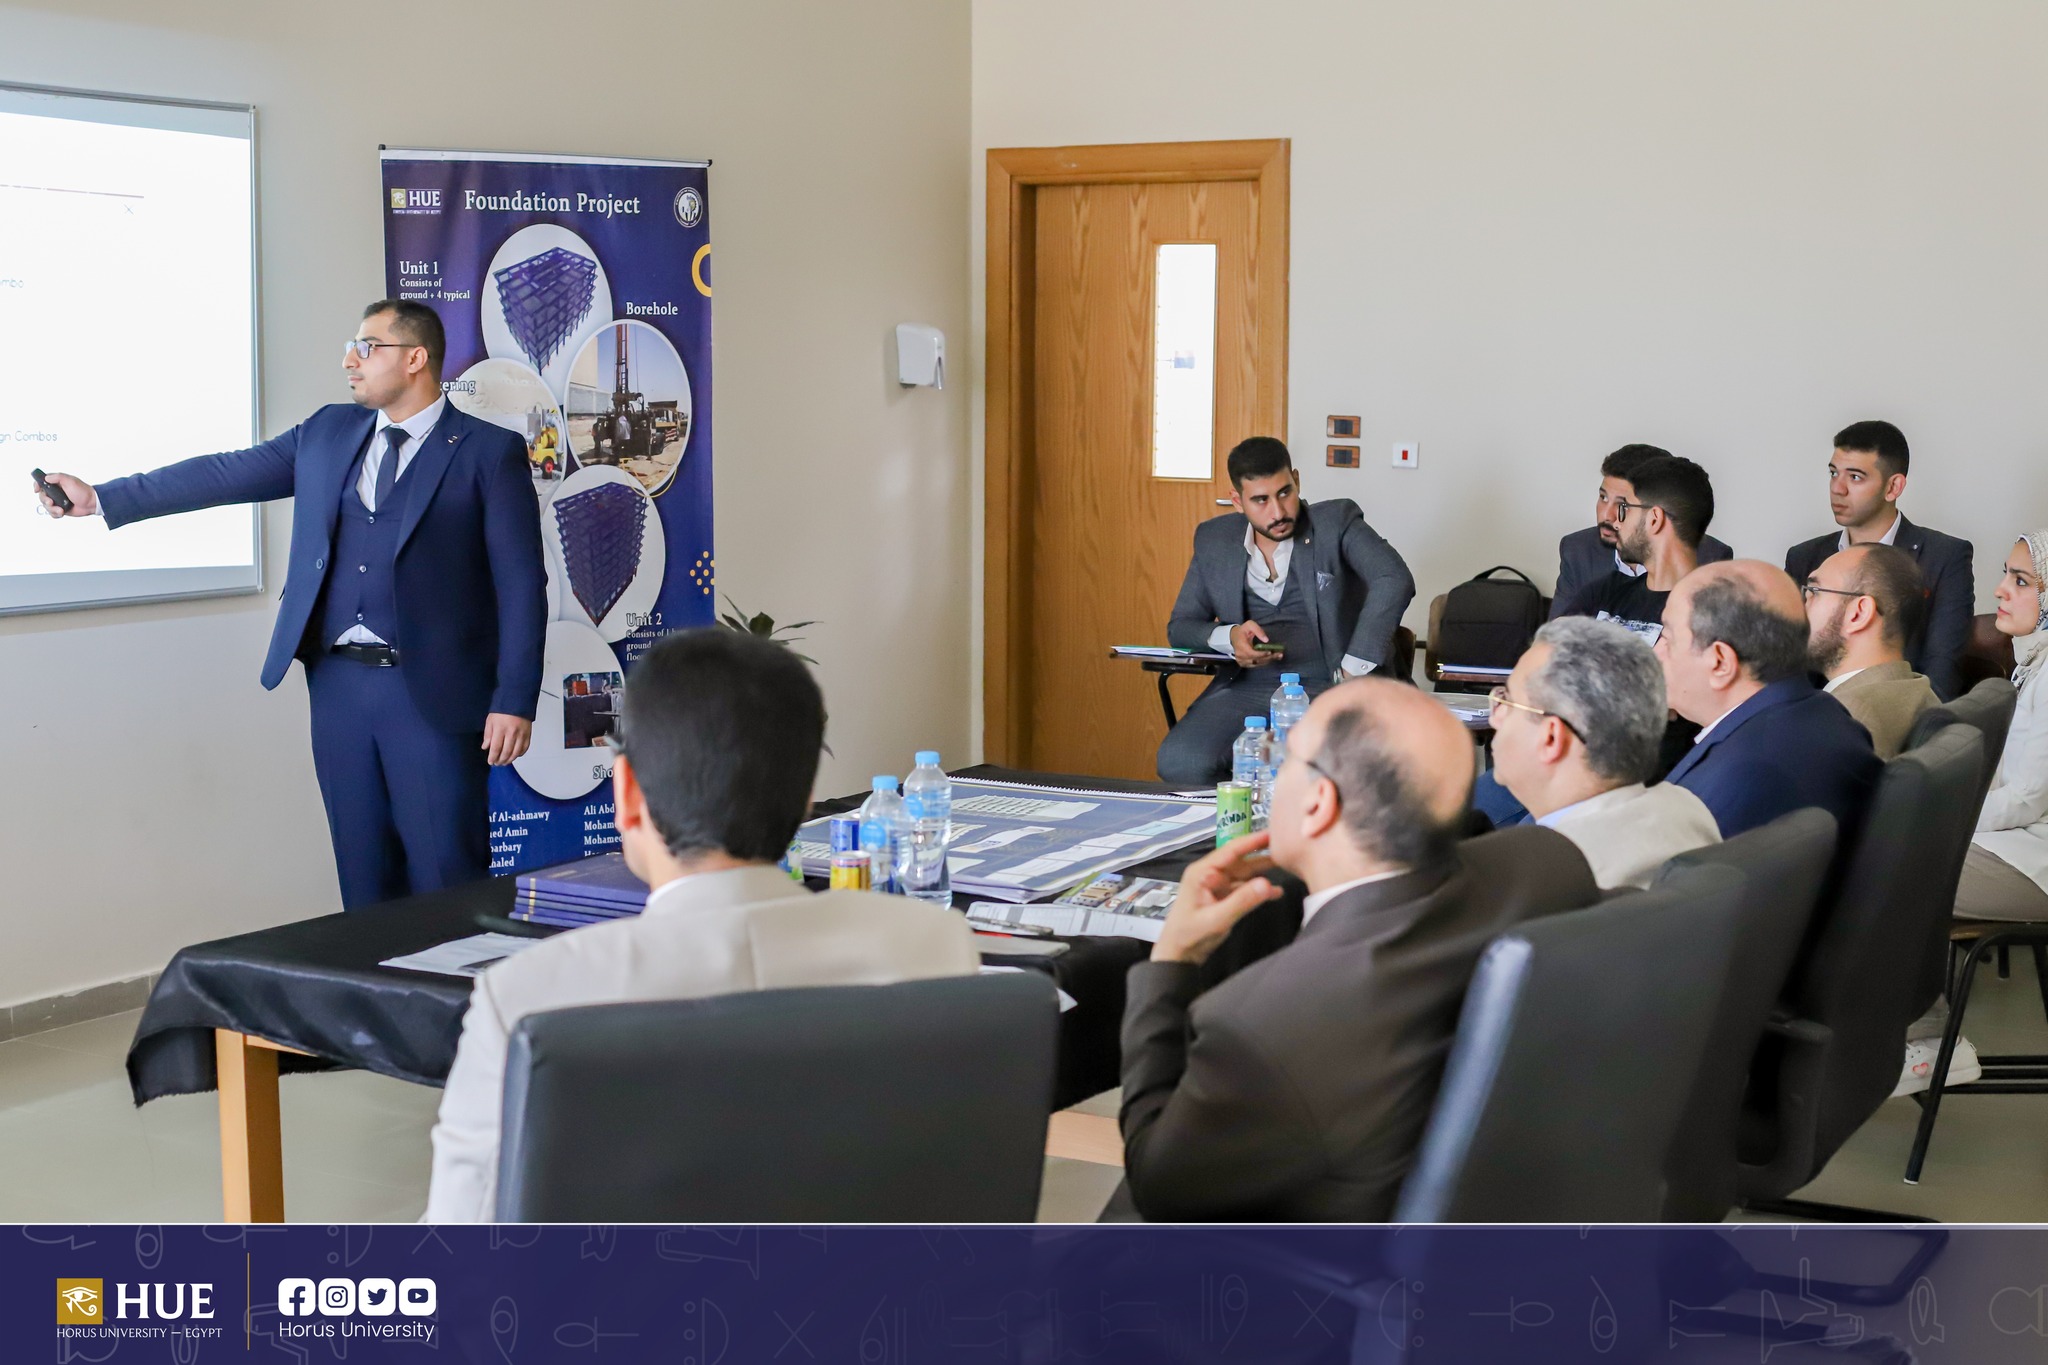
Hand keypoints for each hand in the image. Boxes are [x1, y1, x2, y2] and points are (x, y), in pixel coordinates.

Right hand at [32, 472, 96, 517]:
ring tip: (60, 510)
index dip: (36, 485)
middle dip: (45, 500)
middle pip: (42, 496)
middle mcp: (55, 491)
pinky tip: (61, 513)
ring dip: (51, 509)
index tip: (36, 490)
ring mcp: (57, 500)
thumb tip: (46, 477)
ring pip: (46, 506)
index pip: (41, 482)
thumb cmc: (83, 491)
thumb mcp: (70, 481)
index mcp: (56, 482)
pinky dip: (55, 514)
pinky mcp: (60, 509)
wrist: (92, 504)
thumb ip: (58, 477)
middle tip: (51, 503)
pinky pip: (52, 513)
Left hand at [482, 713, 531, 765]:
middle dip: (500, 760)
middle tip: (497, 763)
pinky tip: (515, 755)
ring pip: (516, 752)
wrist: (517, 702)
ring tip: (505, 762)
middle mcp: (511, 733)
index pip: (496, 748)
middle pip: (506, 752)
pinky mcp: (528, 734)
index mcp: (500, 729)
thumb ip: (488, 734)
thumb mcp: (490, 721)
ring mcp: (521, 734)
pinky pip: (524, 748)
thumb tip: (486, 747)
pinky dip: (519, 754)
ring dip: (510, 760)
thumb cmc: (502, 710)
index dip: (493, 757)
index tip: (490, 761)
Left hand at [1152, 831, 1282, 965]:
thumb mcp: (1217, 919)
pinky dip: (1259, 890)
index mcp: (1202, 872)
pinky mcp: (1223, 898)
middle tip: (1286, 847)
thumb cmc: (1190, 935)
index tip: (1272, 833)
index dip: (1252, 841)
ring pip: (1244, 874)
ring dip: (1263, 872)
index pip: (1230, 850)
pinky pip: (1244, 889)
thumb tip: (1267, 883)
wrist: (1179, 955)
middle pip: (1240, 861)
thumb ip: (1242, 901)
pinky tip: (1276, 893)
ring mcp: (1217, 886)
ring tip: (1288, 866)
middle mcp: (1210, 875)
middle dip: (1262, 855)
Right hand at [1229, 620, 1276, 666]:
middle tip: (1279, 654)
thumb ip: (1258, 630)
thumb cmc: (1243, 630)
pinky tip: (1271, 658)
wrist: (1234, 637)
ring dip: (1268, 660)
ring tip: (1278, 656)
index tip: (1271, 652)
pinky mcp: (1244, 664)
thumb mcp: (1249, 625)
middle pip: (1256, 660)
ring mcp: (1241, 661)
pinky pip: (1256, 665)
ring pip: (1257, 663)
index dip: (1261, 654)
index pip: (1251, 653)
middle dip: (1269, 658)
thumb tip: (1266, 640)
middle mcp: (1240, 656)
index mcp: (1240, 646)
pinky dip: (1264, 662)